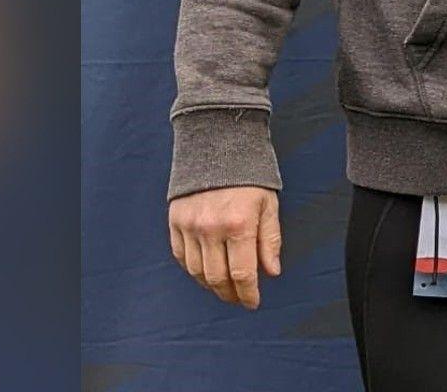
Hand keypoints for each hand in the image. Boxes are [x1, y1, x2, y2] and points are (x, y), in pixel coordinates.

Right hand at [169, 185, 281, 309]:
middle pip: (217, 278)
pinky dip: (193, 269)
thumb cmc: (249, 173)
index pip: (242, 274)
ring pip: (197, 271)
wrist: (217, 142)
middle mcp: (211, 228)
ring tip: (224, 287)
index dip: (248, 294)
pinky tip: (205, 271)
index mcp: (239, 224)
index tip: (252, 302)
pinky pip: (181, 256)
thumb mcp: (268, 204)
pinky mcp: (175, 220)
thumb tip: (271, 272)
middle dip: (229, 294)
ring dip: (211, 285)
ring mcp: (190, 225)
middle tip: (239, 298)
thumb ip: (270, 240)